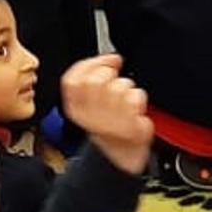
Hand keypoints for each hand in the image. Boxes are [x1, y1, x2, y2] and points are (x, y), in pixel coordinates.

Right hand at [61, 54, 152, 176]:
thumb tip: (112, 57)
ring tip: (125, 101)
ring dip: (126, 89)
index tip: (106, 61)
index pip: (73, 79)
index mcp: (74, 108)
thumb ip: (92, 76)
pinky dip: (139, 99)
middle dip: (109, 75)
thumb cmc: (106, 122)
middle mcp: (89, 115)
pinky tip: (134, 109)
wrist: (120, 154)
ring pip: (119, 87)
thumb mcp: (89, 101)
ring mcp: (110, 122)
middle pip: (96, 80)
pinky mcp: (129, 126)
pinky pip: (135, 98)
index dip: (92, 63)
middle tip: (114, 82)